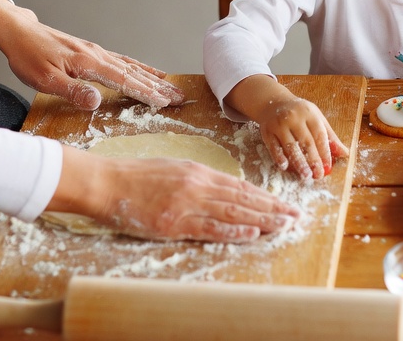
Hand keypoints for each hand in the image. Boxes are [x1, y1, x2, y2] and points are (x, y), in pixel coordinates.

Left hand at [0, 0, 183, 108]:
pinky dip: (137, 67)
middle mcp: (96, 54)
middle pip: (133, 71)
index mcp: (88, 62)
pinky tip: (143, 71)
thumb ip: (71, 91)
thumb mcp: (44, 79)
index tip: (167, 102)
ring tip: (171, 86)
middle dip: (158, 86)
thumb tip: (96, 102)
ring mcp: (94, 51)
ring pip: (129, 65)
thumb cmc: (27, 56)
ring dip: (151, 77)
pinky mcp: (89, 52)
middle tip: (181, 97)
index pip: (123, 79)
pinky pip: (120, 60)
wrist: (17, 32)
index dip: (146, 92)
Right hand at [50, 146, 299, 242]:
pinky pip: (210, 229)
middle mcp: (197, 185)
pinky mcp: (175, 222)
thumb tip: (219, 189)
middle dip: (272, 208)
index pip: (238, 186)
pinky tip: (251, 233)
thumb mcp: (170, 168)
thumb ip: (195, 179)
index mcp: (196, 171)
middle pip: (242, 199)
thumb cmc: (134, 176)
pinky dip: (233, 231)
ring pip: (233, 213)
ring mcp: (187, 204)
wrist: (107, 182)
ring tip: (283, 225)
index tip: (282, 203)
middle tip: (295, 216)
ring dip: (261, 220)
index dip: (263, 196)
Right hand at [224, 76, 348, 180]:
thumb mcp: (316, 118)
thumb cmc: (299, 113)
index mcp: (309, 113)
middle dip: (313, 160)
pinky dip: (279, 157)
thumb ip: (329, 136)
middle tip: (318, 175)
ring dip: (298, 162)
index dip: (325, 152)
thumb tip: (345, 153)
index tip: (328, 167)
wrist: (272, 103)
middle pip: (305, 141)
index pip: (319, 135)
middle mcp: (293, 117)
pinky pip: (273, 146)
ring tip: (306, 175)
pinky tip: (285, 167)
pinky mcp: (267, 131)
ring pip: (290, 145)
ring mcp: (278, 124)